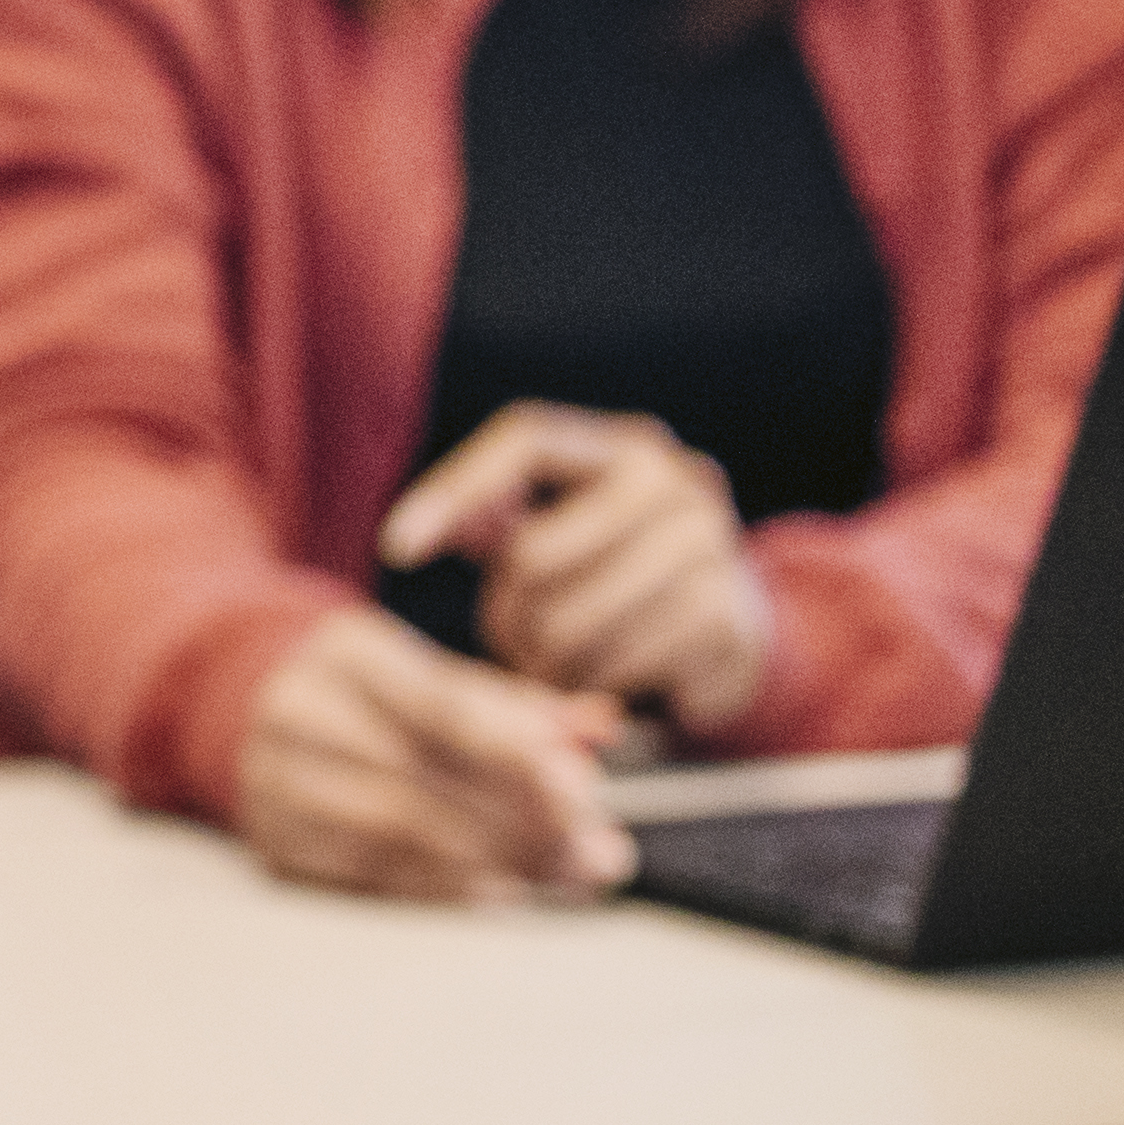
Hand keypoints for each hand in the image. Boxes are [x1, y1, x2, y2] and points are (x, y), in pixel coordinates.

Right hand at [232, 609, 628, 904]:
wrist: (244, 713)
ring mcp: (277, 783)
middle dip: (524, 825)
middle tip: (596, 857)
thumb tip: (600, 732)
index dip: (518, 758)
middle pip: (427, 780)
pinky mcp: (274, 843)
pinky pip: (370, 876)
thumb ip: (516, 706)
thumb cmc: (369, 696)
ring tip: (563, 877)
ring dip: (495, 863)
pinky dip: (445, 889)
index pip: (444, 709)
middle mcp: (300, 714)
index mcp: (349, 655)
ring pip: (401, 834)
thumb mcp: (432, 675)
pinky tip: (501, 892)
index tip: (585, 797)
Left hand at [379, 403, 770, 744]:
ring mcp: (708, 545)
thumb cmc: (612, 575)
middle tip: (513, 636)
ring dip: (540, 659)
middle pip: (531, 554)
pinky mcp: (720, 615)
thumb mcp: (553, 531)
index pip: (525, 439)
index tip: (395, 551)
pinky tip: (597, 679)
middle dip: (505, 613)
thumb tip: (413, 537)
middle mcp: (676, 480)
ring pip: (565, 621)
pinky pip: (608, 665)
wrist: (728, 633)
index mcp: (627, 445)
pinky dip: (586, 685)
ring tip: (550, 660)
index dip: (453, 490)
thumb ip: (488, 518)